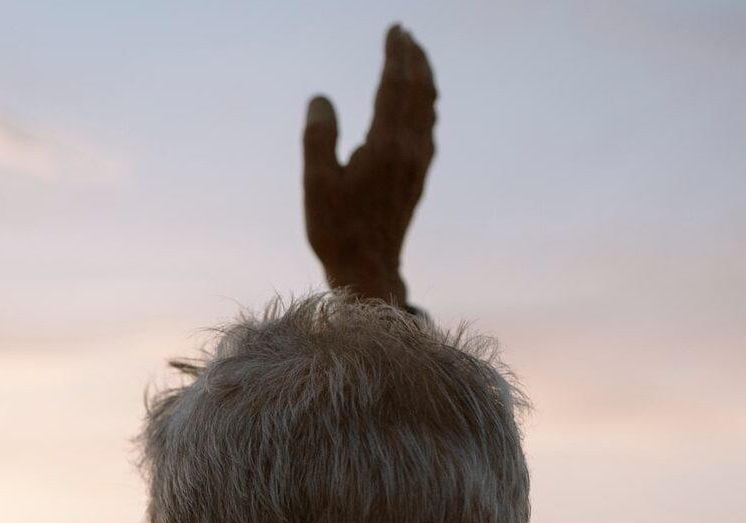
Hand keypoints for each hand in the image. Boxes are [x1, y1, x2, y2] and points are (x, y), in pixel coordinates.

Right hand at [303, 24, 436, 307]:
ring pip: (428, 108)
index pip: (395, 86)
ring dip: (424, 78)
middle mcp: (409, 149)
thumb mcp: (316, 184)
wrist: (369, 269)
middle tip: (404, 33)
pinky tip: (421, 104)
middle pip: (419, 91)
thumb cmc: (337, 230)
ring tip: (416, 58)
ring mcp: (418, 163)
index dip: (395, 55)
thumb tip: (321, 98)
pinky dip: (426, 103)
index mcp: (385, 146)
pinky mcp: (418, 177)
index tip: (394, 30)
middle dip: (413, 58)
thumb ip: (318, 137)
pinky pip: (429, 127)